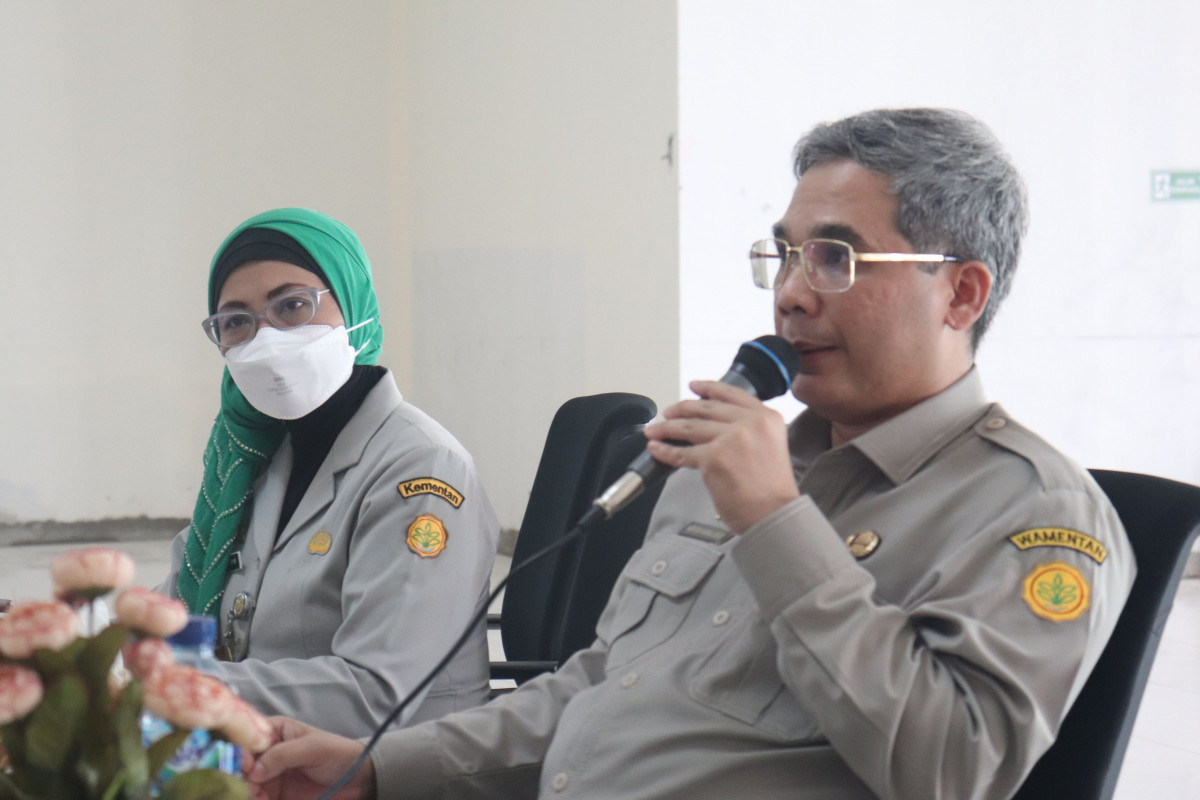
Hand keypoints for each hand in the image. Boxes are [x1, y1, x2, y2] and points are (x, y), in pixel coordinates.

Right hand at [245, 716, 374, 799]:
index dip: (238, 749)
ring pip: (244, 784)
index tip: (242, 764)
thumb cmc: (336, 753)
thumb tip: (253, 770)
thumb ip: (283, 755)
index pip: (246, 738)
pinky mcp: (272, 795)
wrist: (356, 778)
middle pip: (240, 764)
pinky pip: (256, 798)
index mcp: (273, 732)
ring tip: (258, 794)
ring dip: (246, 791)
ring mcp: (267, 776)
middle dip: (238, 775)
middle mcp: (265, 754)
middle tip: (250, 784)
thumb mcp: (312, 748)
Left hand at [643, 380, 797, 532]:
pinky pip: (681, 453)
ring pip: (689, 428)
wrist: (774, 515)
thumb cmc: (773, 491)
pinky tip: (656, 449)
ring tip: (654, 430)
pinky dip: (665, 451)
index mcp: (766, 417)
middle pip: (706, 409)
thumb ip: (750, 430)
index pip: (732, 394)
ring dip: (666, 428)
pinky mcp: (712, 458)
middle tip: (668, 412)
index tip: (694, 386)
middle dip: (681, 409)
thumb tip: (716, 426)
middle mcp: (749, 423)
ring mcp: (729, 439)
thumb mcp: (771, 446)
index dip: (708, 388)